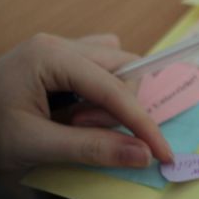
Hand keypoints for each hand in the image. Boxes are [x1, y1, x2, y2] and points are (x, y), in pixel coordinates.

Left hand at [0, 33, 171, 170]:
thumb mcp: (35, 147)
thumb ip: (92, 149)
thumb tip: (143, 154)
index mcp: (50, 56)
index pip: (115, 89)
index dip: (143, 123)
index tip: (163, 154)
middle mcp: (59, 44)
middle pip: (124, 70)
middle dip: (122, 109)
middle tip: (92, 134)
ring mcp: (60, 48)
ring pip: (117, 67)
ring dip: (112, 101)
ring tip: (78, 124)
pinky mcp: (60, 60)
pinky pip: (103, 66)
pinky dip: (106, 91)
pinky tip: (84, 110)